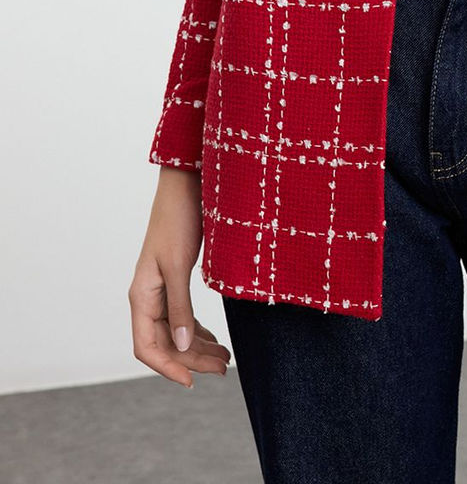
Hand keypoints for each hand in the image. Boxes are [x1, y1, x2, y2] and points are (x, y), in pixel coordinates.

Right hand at [129, 167, 231, 388]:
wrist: (186, 184)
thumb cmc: (179, 218)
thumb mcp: (178, 264)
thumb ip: (179, 306)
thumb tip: (181, 344)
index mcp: (141, 295)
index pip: (146, 347)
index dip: (168, 367)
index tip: (192, 381)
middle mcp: (148, 296)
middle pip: (165, 342)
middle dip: (193, 359)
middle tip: (224, 368)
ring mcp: (161, 289)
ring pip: (176, 331)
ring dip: (199, 347)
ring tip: (226, 359)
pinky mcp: (175, 280)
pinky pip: (182, 316)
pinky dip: (199, 330)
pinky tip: (217, 338)